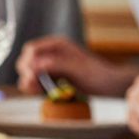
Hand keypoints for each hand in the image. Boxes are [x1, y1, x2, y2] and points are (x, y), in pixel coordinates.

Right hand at [14, 36, 135, 95]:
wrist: (112, 86)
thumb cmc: (99, 75)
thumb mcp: (78, 69)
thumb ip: (57, 64)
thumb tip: (36, 65)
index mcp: (58, 45)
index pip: (32, 50)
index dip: (28, 62)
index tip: (31, 76)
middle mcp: (52, 54)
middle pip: (28, 60)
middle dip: (27, 73)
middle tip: (31, 86)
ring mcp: (52, 66)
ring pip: (30, 72)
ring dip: (29, 82)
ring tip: (36, 91)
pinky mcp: (54, 78)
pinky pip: (38, 82)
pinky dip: (35, 87)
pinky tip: (40, 93)